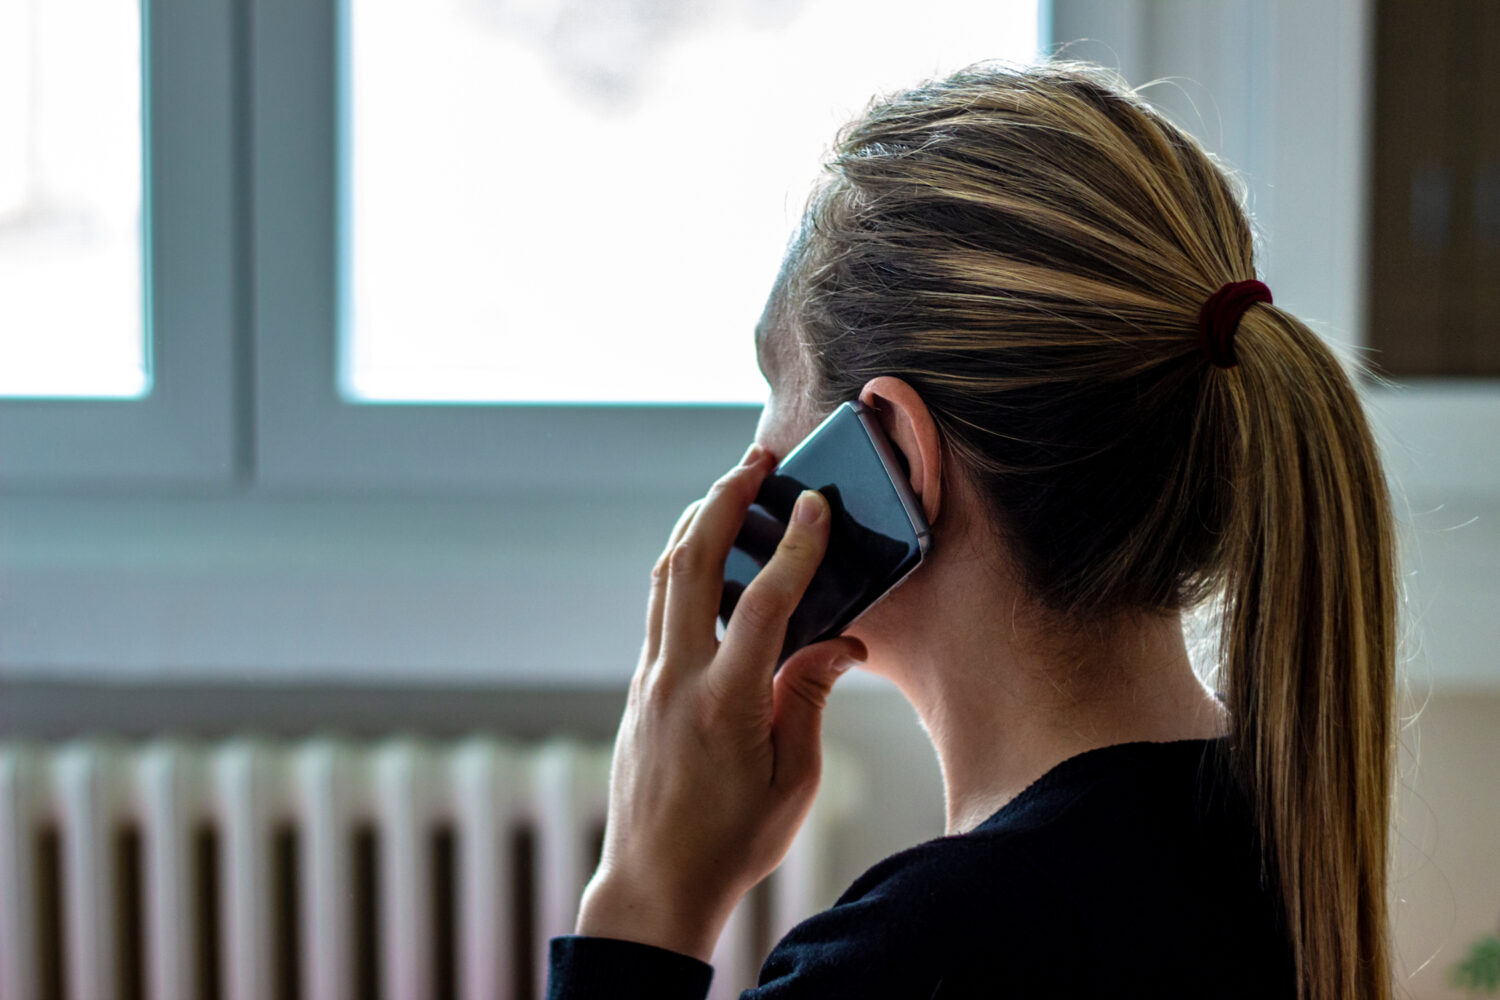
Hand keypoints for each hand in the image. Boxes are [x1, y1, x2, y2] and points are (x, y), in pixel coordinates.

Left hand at [575, 442, 867, 961]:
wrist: (654, 885)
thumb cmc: (732, 842)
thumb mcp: (793, 780)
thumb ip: (810, 700)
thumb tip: (838, 643)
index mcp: (726, 704)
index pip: (764, 604)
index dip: (796, 548)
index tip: (816, 505)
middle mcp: (677, 680)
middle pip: (691, 564)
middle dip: (723, 502)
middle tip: (753, 461)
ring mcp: (650, 681)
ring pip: (664, 579)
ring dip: (696, 525)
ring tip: (728, 490)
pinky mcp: (640, 689)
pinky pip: (658, 608)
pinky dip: (681, 566)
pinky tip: (705, 555)